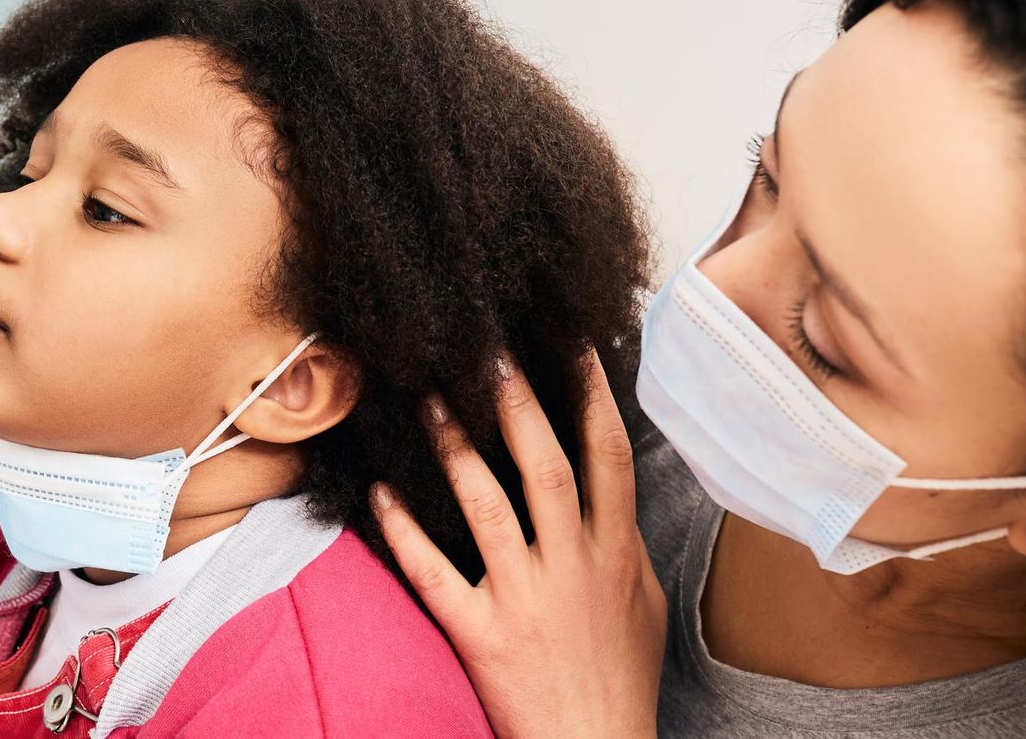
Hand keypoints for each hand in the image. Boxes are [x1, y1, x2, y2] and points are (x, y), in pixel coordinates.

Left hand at [371, 351, 664, 738]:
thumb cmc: (618, 680)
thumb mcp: (643, 606)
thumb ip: (624, 543)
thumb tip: (611, 489)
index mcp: (615, 555)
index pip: (610, 459)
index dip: (593, 397)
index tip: (572, 345)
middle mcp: (573, 569)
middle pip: (548, 468)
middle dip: (520, 405)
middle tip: (488, 351)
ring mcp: (525, 601)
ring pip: (488, 508)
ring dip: (457, 449)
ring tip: (428, 398)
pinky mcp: (481, 635)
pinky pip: (434, 574)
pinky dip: (404, 530)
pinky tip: (381, 492)